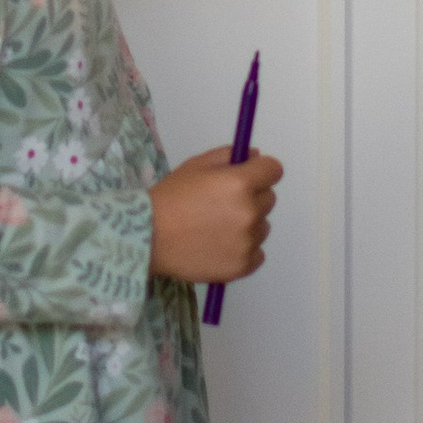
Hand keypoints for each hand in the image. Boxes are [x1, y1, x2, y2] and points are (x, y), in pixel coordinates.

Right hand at [150, 145, 284, 285]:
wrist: (147, 237)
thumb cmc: (170, 198)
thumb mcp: (196, 166)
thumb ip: (229, 156)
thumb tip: (256, 156)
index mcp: (240, 183)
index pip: (274, 170)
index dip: (262, 171)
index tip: (250, 176)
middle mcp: (249, 211)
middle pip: (268, 198)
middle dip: (252, 198)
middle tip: (222, 205)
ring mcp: (248, 241)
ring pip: (262, 226)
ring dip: (248, 225)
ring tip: (216, 228)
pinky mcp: (243, 266)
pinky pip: (257, 254)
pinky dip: (244, 251)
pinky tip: (219, 247)